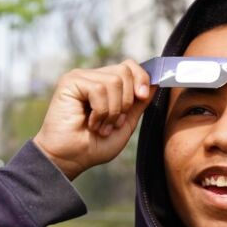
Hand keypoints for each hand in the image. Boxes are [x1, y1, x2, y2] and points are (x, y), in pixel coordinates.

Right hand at [33, 60, 155, 180]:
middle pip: (125, 70)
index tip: (143, 96)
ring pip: (114, 81)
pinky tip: (90, 122)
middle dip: (127, 101)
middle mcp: (91, 77)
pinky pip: (99, 89)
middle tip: (112, 122)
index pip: (129, 67)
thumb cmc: (93, 146)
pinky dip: (100, 111)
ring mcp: (80, 78)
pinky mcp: (69, 82)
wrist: (70, 159)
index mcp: (104, 84)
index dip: (141, 79)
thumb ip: (139, 103)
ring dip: (112, 111)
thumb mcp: (125, 124)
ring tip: (99, 126)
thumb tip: (156, 82)